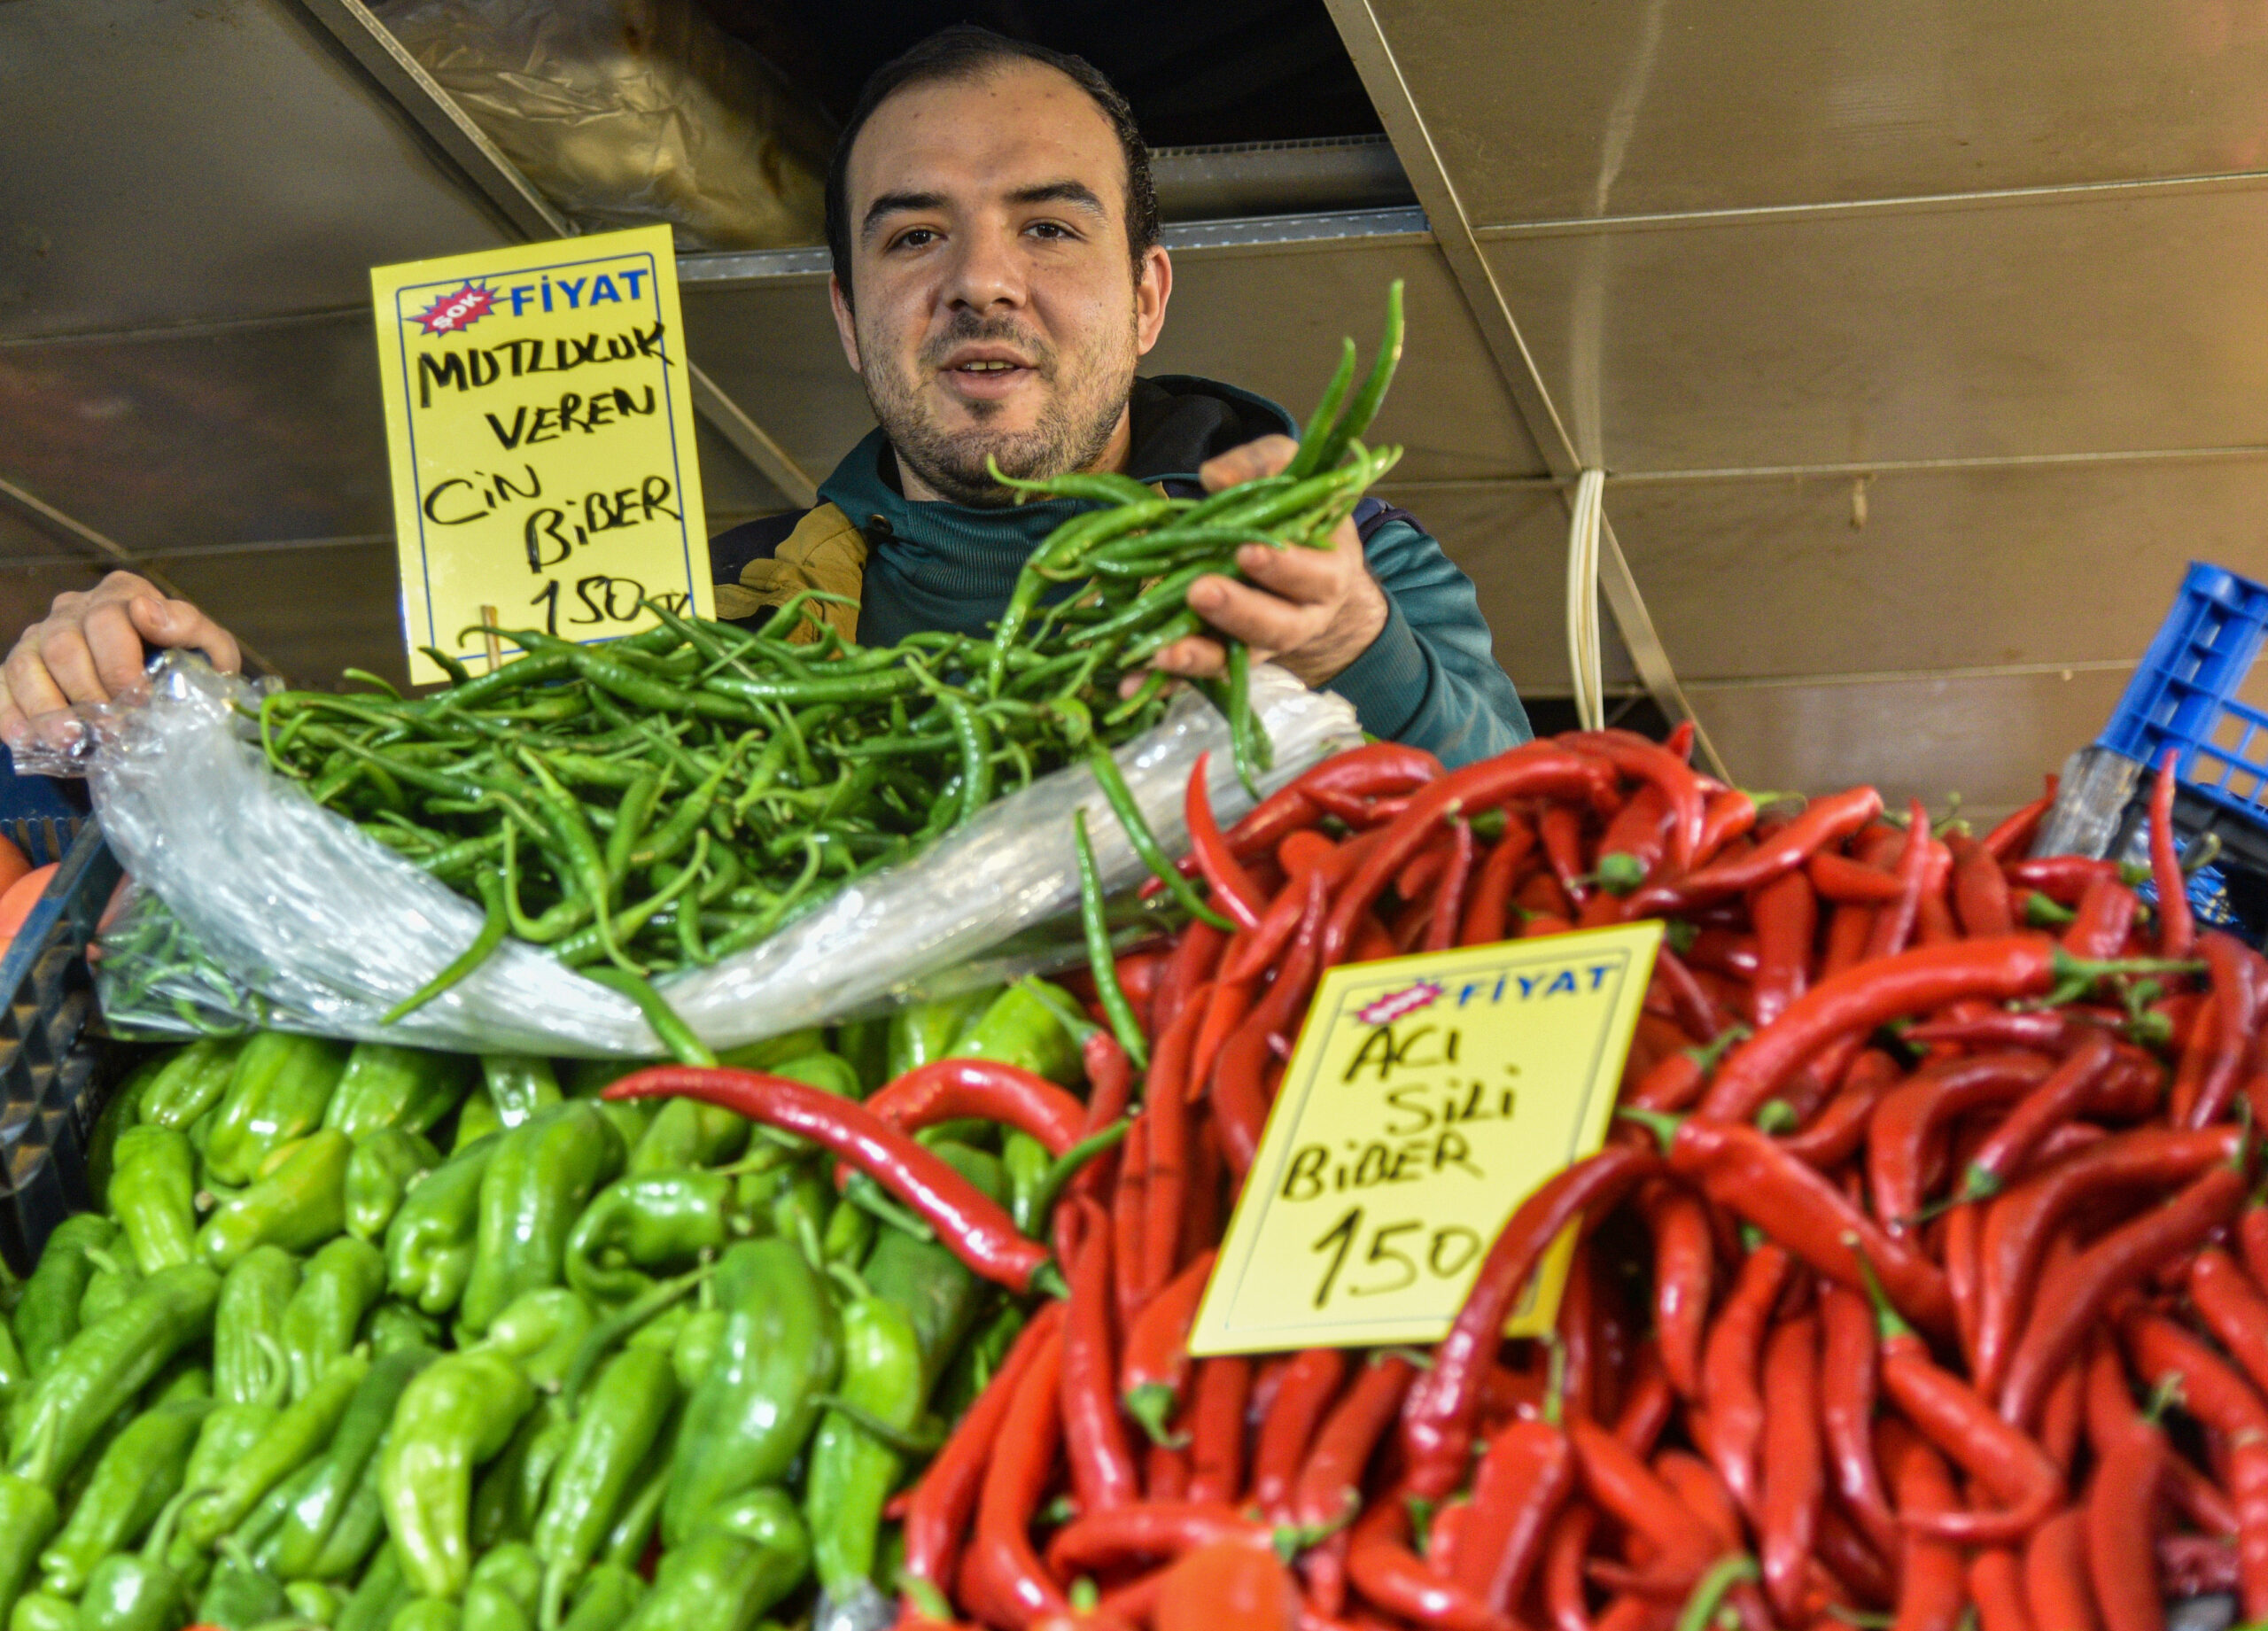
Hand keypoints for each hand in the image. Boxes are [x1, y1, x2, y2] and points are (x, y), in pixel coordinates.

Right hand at [1, 571, 238, 749]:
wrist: (165, 689)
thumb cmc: (186, 664)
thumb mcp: (207, 647)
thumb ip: (191, 627)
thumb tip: (148, 612)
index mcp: (121, 595)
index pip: (108, 618)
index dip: (120, 662)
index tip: (138, 697)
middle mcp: (74, 610)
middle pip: (65, 644)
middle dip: (88, 692)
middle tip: (113, 730)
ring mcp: (40, 637)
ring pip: (27, 665)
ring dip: (47, 707)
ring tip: (71, 740)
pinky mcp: (18, 668)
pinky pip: (2, 685)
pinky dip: (9, 714)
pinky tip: (26, 740)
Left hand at [1136, 434, 1387, 690]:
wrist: (1306, 568)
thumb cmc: (1293, 513)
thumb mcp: (1287, 474)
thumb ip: (1259, 466)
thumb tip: (1214, 477)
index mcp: (1325, 571)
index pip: (1312, 574)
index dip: (1284, 567)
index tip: (1247, 551)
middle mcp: (1300, 618)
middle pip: (1276, 626)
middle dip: (1238, 612)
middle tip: (1201, 592)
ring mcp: (1261, 646)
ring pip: (1236, 660)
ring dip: (1199, 658)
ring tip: (1162, 654)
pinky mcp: (1227, 660)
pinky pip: (1198, 676)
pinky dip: (1166, 682)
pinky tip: (1131, 685)